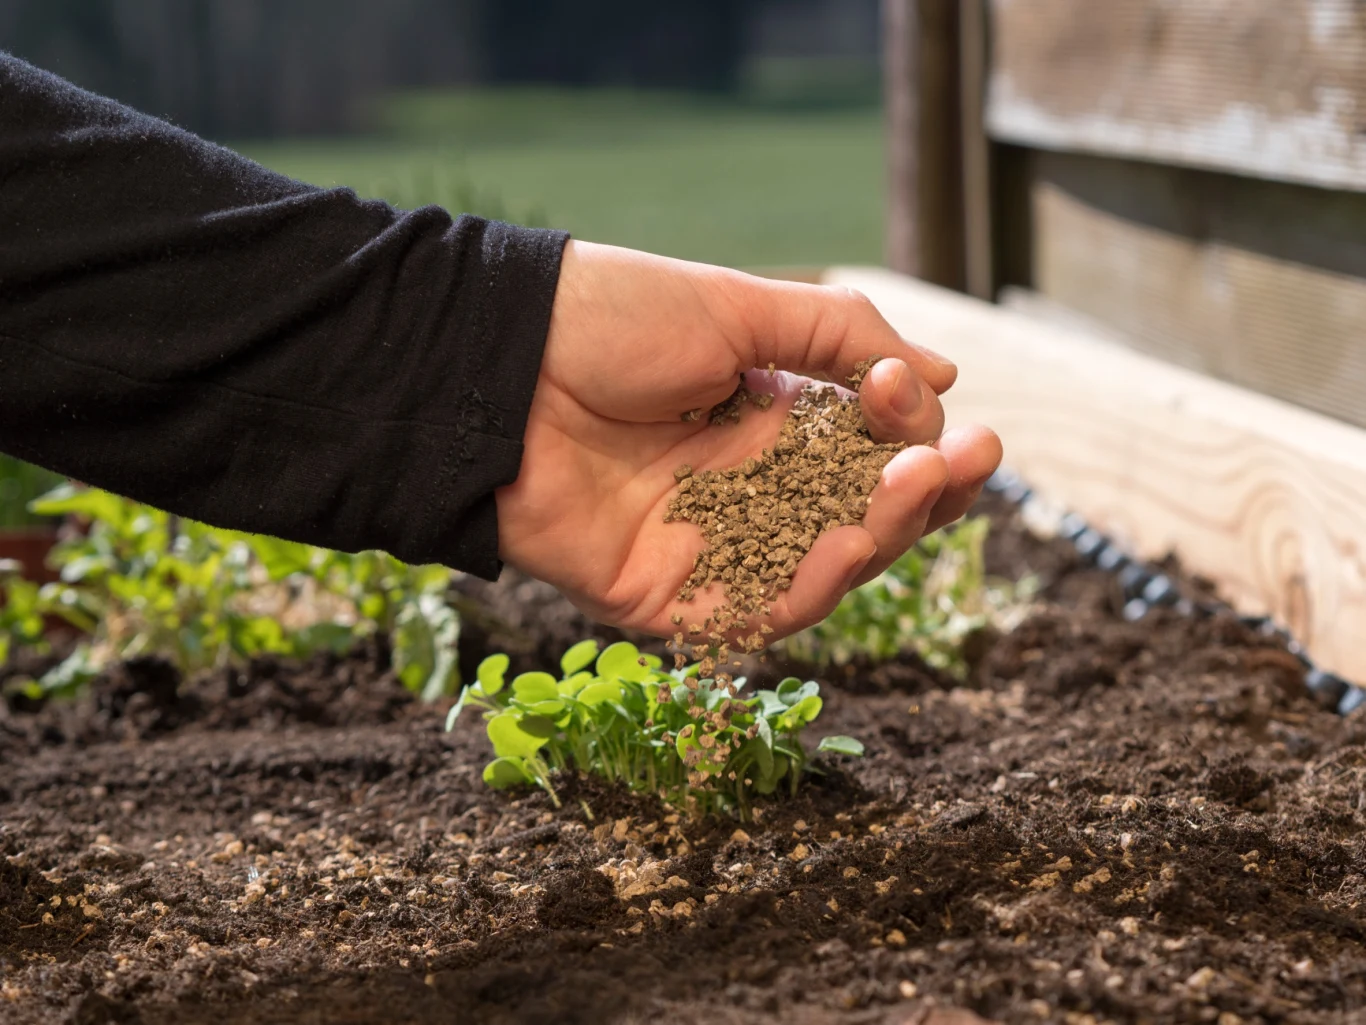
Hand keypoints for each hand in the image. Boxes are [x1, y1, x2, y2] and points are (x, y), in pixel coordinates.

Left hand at [495, 241, 1002, 641]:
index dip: (915, 433)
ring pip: (823, 572)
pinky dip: (809, 589)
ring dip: (882, 535)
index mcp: (770, 422)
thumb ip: (845, 339)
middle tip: (967, 459)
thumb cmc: (609, 321)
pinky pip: (753, 615)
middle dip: (924, 493)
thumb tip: (948, 376)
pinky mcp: (665, 599)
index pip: (872, 452)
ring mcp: (710, 549)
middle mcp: (749, 490)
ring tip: (912, 486)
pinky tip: (847, 544)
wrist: (496, 364)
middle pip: (863, 518)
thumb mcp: (740, 308)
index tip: (917, 394)